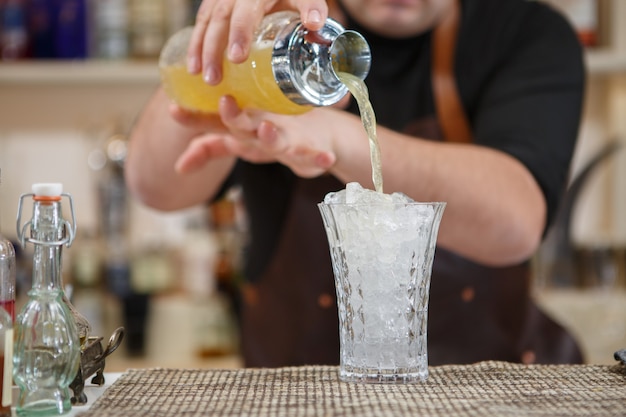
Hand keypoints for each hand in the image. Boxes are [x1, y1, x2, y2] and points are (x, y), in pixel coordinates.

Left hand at [175, 96, 337, 177]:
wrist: (318, 132)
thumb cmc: (272, 133)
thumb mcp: (240, 143)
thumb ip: (209, 149)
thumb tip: (178, 168)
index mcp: (242, 124)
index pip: (215, 120)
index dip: (196, 118)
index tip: (174, 111)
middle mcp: (262, 126)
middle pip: (244, 123)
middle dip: (234, 116)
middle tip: (224, 103)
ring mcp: (287, 136)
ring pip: (278, 138)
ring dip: (273, 135)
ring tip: (266, 130)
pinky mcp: (310, 148)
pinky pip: (315, 154)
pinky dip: (320, 156)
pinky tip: (326, 159)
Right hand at [187, 0, 329, 84]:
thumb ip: (313, 7)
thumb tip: (315, 25)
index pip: (246, 12)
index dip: (240, 33)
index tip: (237, 58)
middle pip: (219, 19)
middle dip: (213, 49)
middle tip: (213, 79)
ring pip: (205, 20)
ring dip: (198, 48)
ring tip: (198, 75)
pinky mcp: (216, 2)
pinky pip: (201, 20)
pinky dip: (195, 41)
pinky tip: (192, 64)